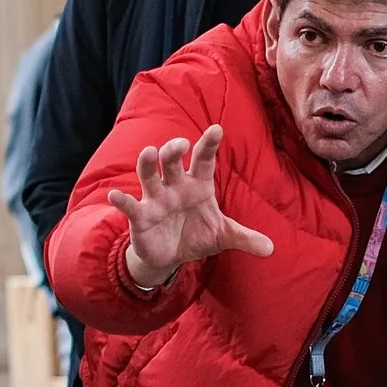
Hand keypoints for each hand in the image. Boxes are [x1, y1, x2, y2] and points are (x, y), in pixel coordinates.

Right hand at [109, 125, 274, 286]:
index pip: (203, 159)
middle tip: (181, 144)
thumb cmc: (197, 236)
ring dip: (148, 163)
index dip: (209, 144)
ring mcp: (156, 199)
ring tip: (149, 153)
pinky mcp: (140, 216)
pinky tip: (116, 195)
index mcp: (198, 185)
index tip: (217, 129)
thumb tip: (270, 248)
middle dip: (174, 149)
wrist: (171, 256)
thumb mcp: (223, 236)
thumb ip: (244, 238)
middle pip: (172, 160)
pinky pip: (130, 205)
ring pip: (149, 174)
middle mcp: (175, 185)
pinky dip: (122, 200)